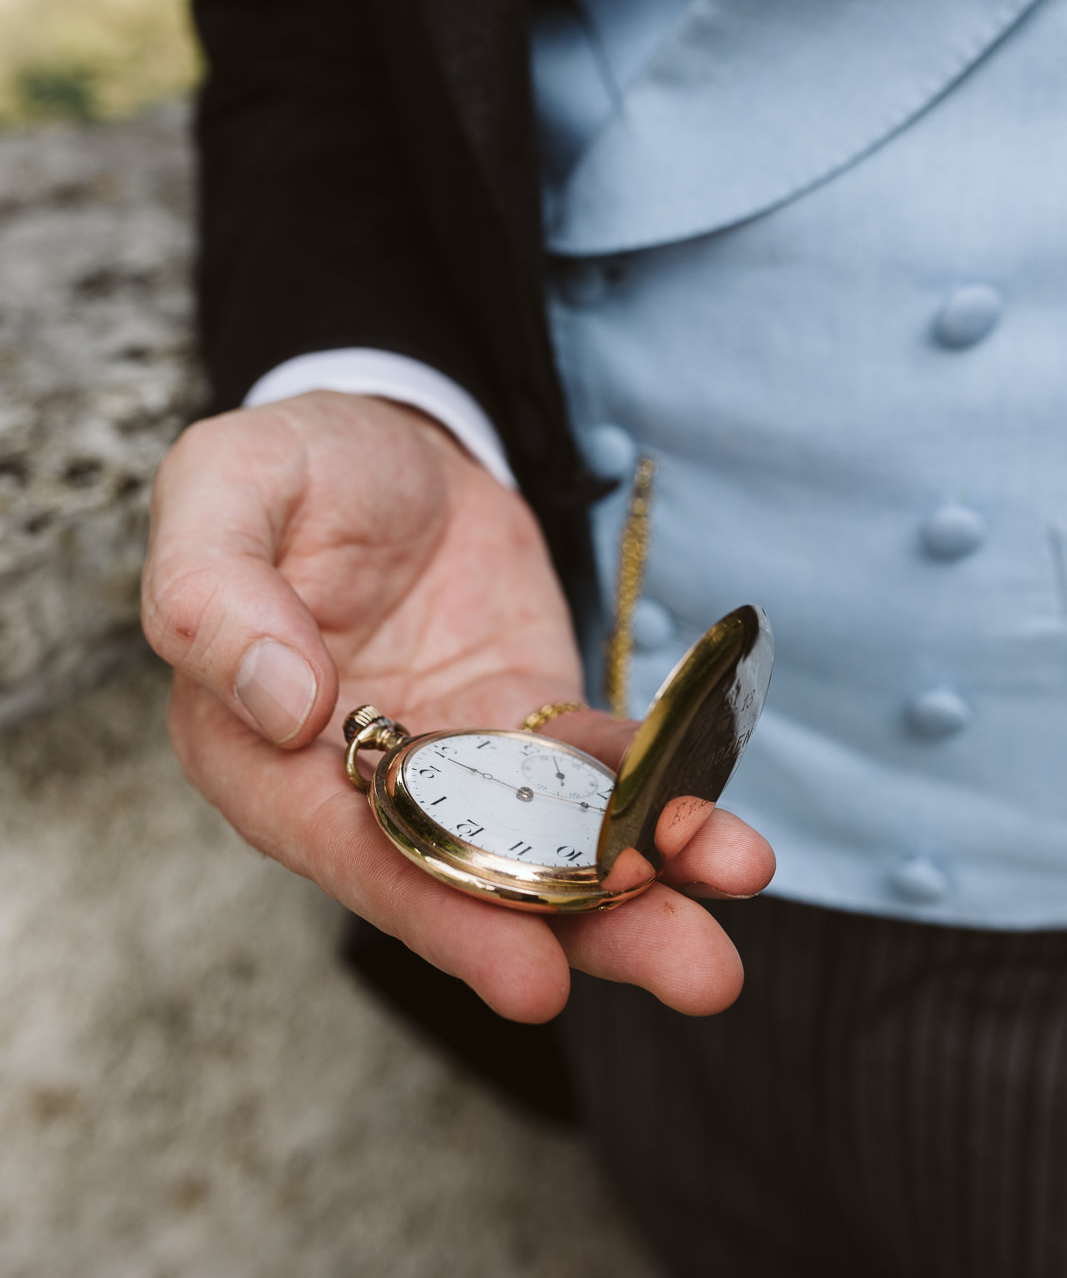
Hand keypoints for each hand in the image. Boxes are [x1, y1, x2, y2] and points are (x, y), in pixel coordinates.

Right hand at [142, 392, 774, 1021]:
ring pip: (548, 842)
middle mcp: (363, 785)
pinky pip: (597, 768)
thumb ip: (211, 593)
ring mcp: (460, 761)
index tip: (531, 972)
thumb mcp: (222, 490)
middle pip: (469, 878)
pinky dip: (661, 789)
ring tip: (736, 878)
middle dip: (582, 927)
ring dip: (648, 879)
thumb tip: (285, 707)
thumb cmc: (289, 469)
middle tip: (697, 972)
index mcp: (264, 754)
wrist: (390, 439)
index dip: (440, 915)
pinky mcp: (530, 722)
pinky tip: (724, 813)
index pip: (350, 854)